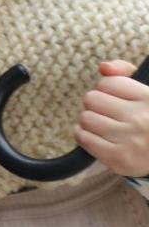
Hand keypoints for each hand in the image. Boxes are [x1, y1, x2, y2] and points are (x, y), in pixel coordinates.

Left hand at [74, 60, 148, 176]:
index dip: (107, 89)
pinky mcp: (120, 159)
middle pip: (92, 99)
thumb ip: (125, 74)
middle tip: (109, 113)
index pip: (108, 82)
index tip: (116, 99)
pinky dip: (83, 136)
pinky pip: (84, 139)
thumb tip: (103, 67)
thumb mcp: (146, 94)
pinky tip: (95, 136)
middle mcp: (141, 119)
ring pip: (86, 118)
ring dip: (90, 120)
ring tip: (104, 125)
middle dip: (97, 104)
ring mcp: (131, 141)